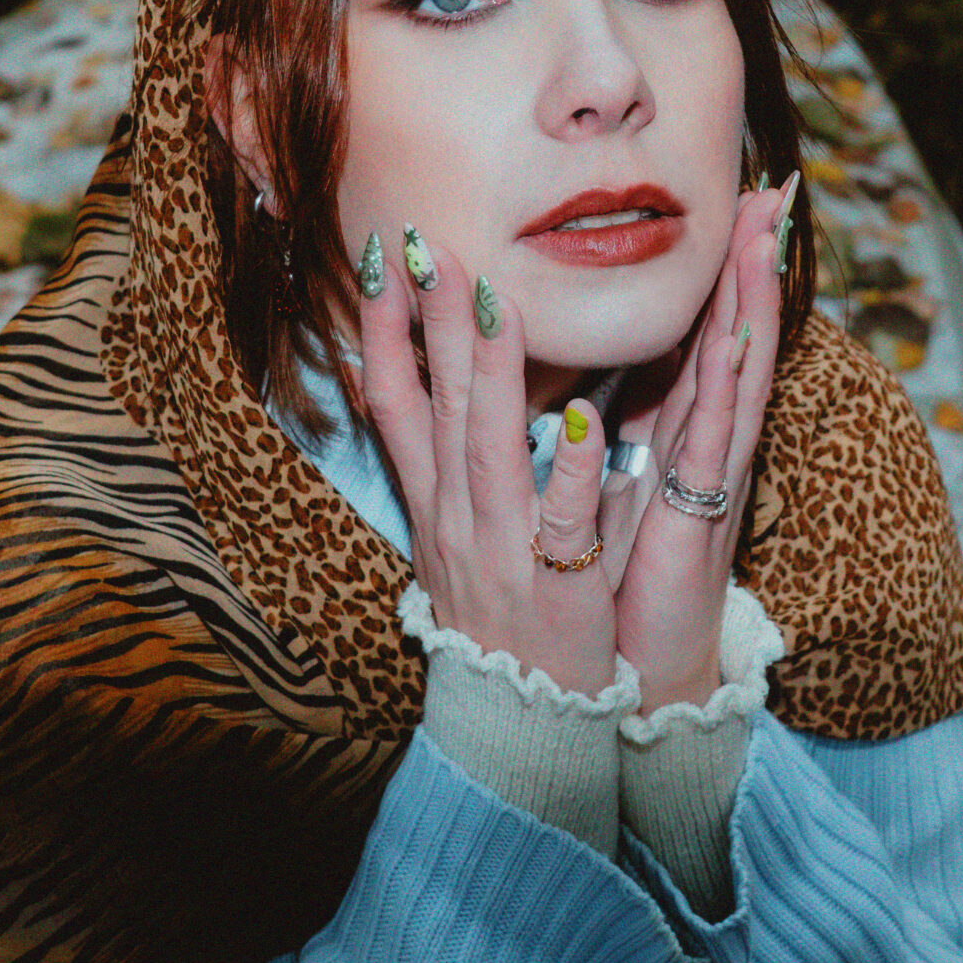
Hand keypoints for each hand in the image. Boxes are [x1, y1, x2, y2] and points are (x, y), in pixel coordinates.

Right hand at [358, 228, 616, 696]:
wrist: (519, 717)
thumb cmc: (493, 610)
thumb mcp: (439, 534)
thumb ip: (422, 458)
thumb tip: (374, 381)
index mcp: (433, 504)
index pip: (393, 404)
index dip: (380, 334)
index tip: (378, 264)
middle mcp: (457, 518)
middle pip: (438, 408)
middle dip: (432, 325)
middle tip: (430, 245)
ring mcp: (504, 548)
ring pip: (491, 449)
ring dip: (492, 374)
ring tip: (496, 301)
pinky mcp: (560, 581)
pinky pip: (566, 517)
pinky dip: (573, 468)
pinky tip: (588, 417)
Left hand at [607, 178, 791, 712]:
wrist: (635, 666)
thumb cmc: (618, 574)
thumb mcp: (605, 480)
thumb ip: (604, 422)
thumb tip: (589, 368)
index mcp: (676, 430)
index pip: (703, 333)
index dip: (721, 270)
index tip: (736, 201)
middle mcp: (704, 444)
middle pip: (735, 338)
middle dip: (752, 264)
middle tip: (771, 192)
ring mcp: (710, 476)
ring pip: (738, 374)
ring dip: (754, 305)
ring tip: (764, 240)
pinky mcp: (700, 514)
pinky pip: (715, 444)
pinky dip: (727, 392)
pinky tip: (736, 345)